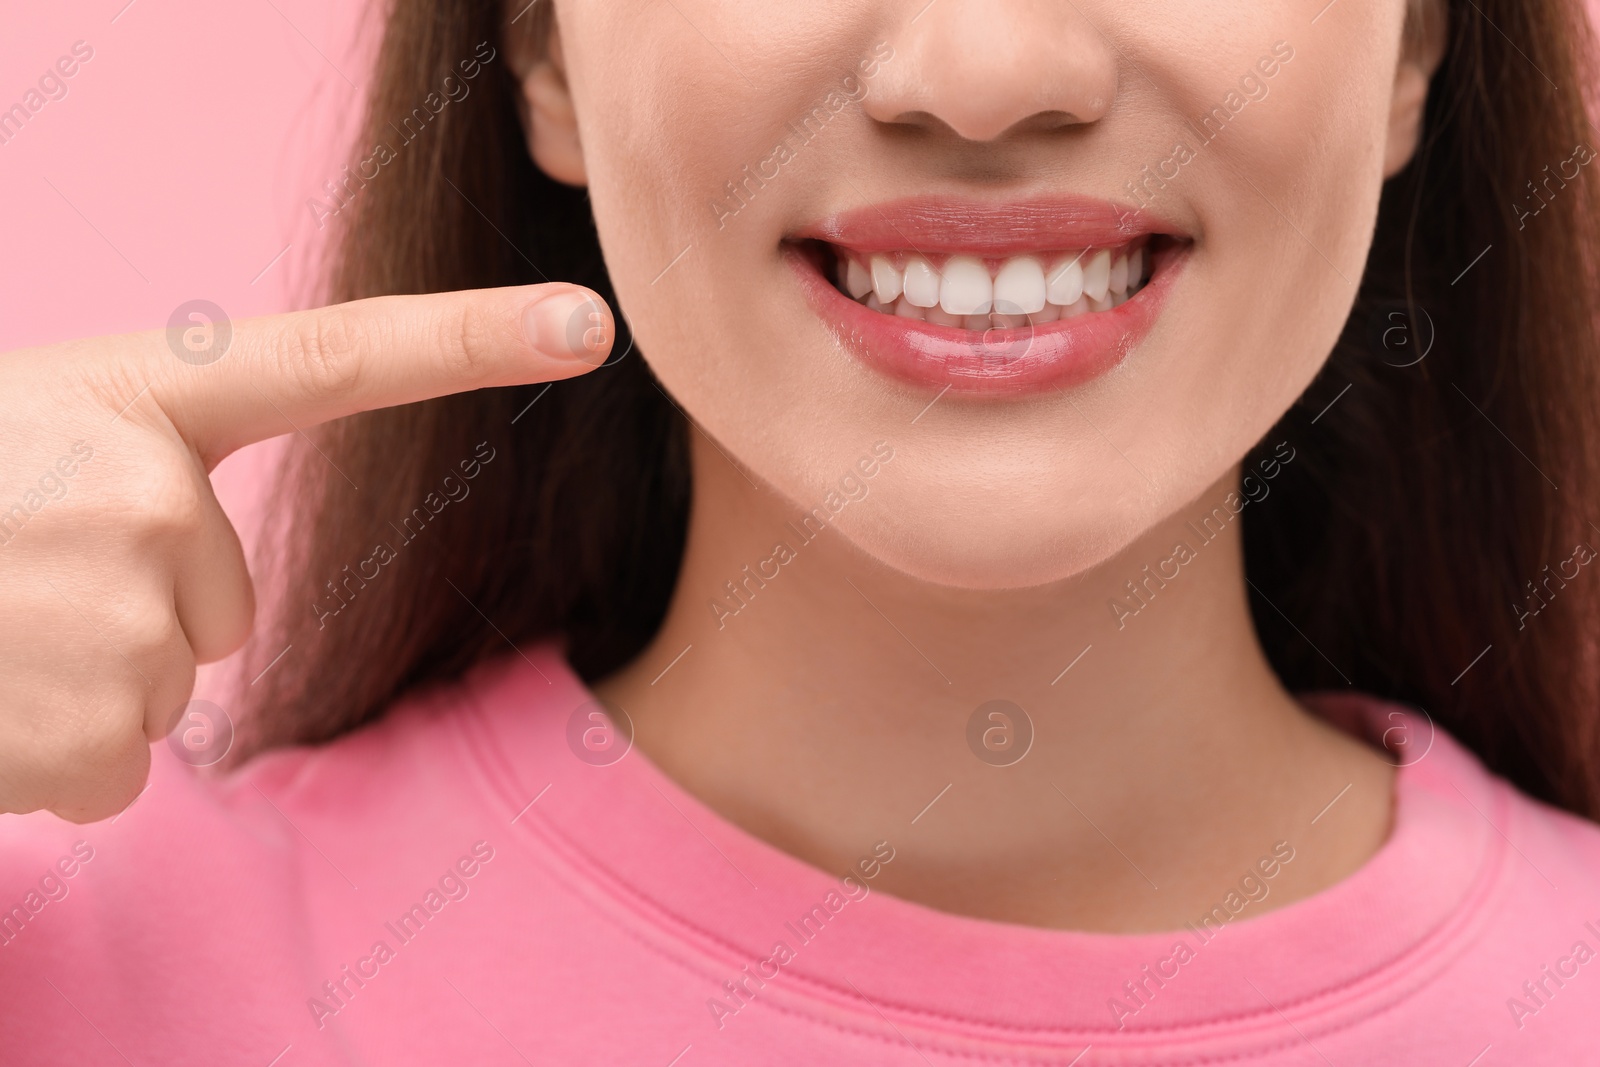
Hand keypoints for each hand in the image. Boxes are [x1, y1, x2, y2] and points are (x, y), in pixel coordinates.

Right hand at [0, 284, 613, 822]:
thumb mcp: (17, 434)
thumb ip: (131, 461)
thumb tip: (191, 578)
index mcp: (135, 397)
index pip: (336, 359)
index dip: (477, 338)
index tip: (591, 321)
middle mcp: (153, 490)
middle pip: (227, 602)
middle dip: (128, 616)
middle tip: (6, 583)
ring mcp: (129, 608)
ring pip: (169, 684)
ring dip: (75, 686)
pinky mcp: (95, 727)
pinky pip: (118, 768)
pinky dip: (45, 761)